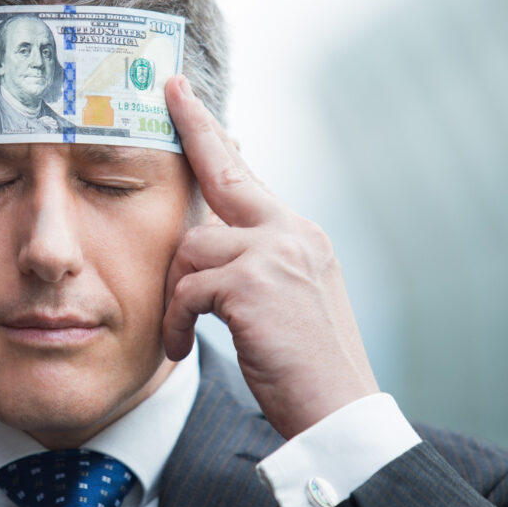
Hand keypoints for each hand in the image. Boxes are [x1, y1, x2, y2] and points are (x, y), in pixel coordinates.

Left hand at [163, 76, 378, 438]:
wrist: (338, 414)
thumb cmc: (303, 365)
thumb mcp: (285, 300)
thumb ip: (254, 262)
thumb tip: (212, 238)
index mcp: (299, 238)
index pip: (247, 177)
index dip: (213, 136)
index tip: (186, 95)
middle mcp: (292, 234)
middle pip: (224, 175)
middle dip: (194, 132)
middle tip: (169, 92)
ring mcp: (275, 255)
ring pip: (191, 246)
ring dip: (176, 292)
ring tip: (181, 332)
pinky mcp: (252, 285)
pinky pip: (187, 289)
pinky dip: (176, 320)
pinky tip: (181, 347)